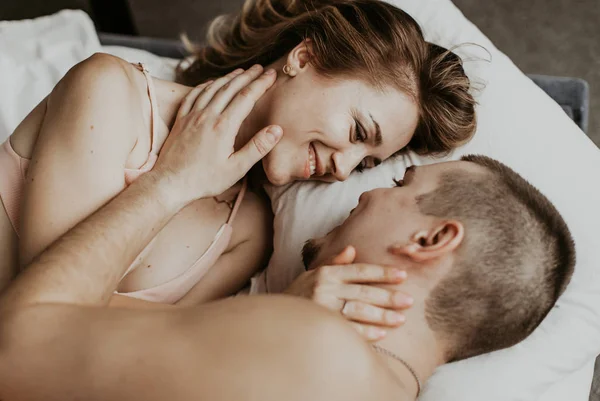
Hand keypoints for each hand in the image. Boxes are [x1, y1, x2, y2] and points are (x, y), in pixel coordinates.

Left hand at [154, 65, 281, 203]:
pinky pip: (194, 95)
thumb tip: (277, 129)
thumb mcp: (236, 169)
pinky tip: (211, 83)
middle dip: (247, 76)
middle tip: (260, 67)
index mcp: (223, 127)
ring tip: (241, 72)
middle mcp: (207, 116)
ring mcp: (192, 116)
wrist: (169, 184)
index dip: (260, 84)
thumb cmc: (205, 180)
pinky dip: (205, 85)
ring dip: (228, 78)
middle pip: (230, 88)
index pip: (246, 97)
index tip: (272, 74)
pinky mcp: (181, 120)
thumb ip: (257, 147)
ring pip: (212, 88)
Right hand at [285, 246, 412, 340]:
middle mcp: (324, 288)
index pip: (360, 271)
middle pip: (363, 292)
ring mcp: (322, 308)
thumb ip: (333, 263)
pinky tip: (382, 334)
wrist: (273, 318)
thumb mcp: (312, 275)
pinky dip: (366, 333)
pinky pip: (348, 330)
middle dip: (388, 296)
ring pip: (358, 311)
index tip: (402, 276)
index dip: (382, 273)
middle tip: (409, 300)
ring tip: (400, 319)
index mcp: (325, 273)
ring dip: (381, 315)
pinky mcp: (320, 327)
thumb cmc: (298, 295)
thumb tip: (352, 249)